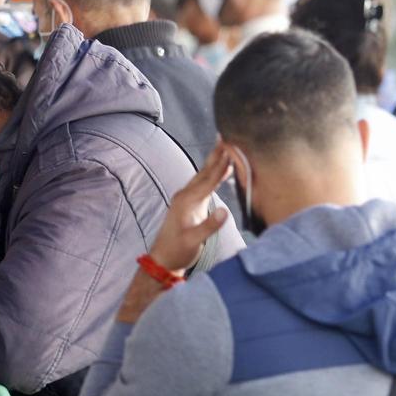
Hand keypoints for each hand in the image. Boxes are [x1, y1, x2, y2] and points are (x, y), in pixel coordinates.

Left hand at [148, 147, 232, 273]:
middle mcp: (185, 196)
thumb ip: (208, 226)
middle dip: (216, 154)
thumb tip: (224, 210)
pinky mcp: (190, 204)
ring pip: (203, 175)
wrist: (163, 260)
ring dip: (215, 161)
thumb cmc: (177, 251)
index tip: (232, 151)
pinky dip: (214, 173)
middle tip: (225, 136)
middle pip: (204, 171)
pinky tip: (223, 169)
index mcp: (186, 202)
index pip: (208, 181)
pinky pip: (204, 183)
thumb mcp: (193, 241)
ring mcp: (187, 199)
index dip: (221, 167)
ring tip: (225, 145)